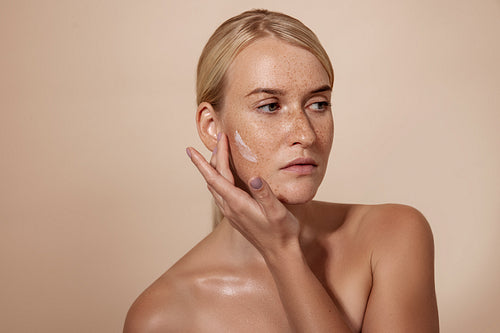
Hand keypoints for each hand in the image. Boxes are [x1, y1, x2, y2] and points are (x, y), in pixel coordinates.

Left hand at [186, 133, 299, 259]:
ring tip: (218, 151)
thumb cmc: (281, 231)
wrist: (280, 253)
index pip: (215, 178)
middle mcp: (229, 208)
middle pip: (213, 178)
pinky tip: (224, 175)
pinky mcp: (235, 215)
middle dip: (212, 157)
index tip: (191, 149)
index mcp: (237, 203)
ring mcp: (230, 212)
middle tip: (219, 138)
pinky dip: (218, 178)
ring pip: (214, 186)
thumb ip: (264, 194)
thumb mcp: (277, 212)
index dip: (203, 162)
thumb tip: (253, 178)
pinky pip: (220, 193)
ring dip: (213, 168)